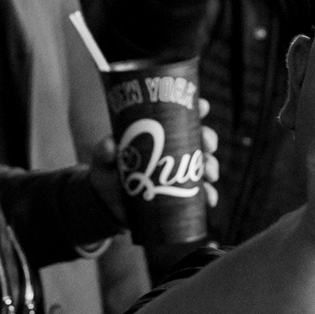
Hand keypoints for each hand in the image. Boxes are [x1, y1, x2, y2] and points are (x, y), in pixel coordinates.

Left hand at [89, 95, 219, 219]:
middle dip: (209, 139)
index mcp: (161, 135)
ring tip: (209, 174)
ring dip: (212, 167)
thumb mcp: (103, 160)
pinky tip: (209, 198)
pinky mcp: (182, 195)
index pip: (182, 116)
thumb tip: (111, 146)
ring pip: (205, 165)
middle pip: (200, 139)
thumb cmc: (108, 175)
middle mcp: (176, 151)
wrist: (109, 207)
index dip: (196, 109)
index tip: (204, 106)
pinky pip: (202, 194)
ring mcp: (180, 174)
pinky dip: (210, 195)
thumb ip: (104, 151)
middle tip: (207, 145)